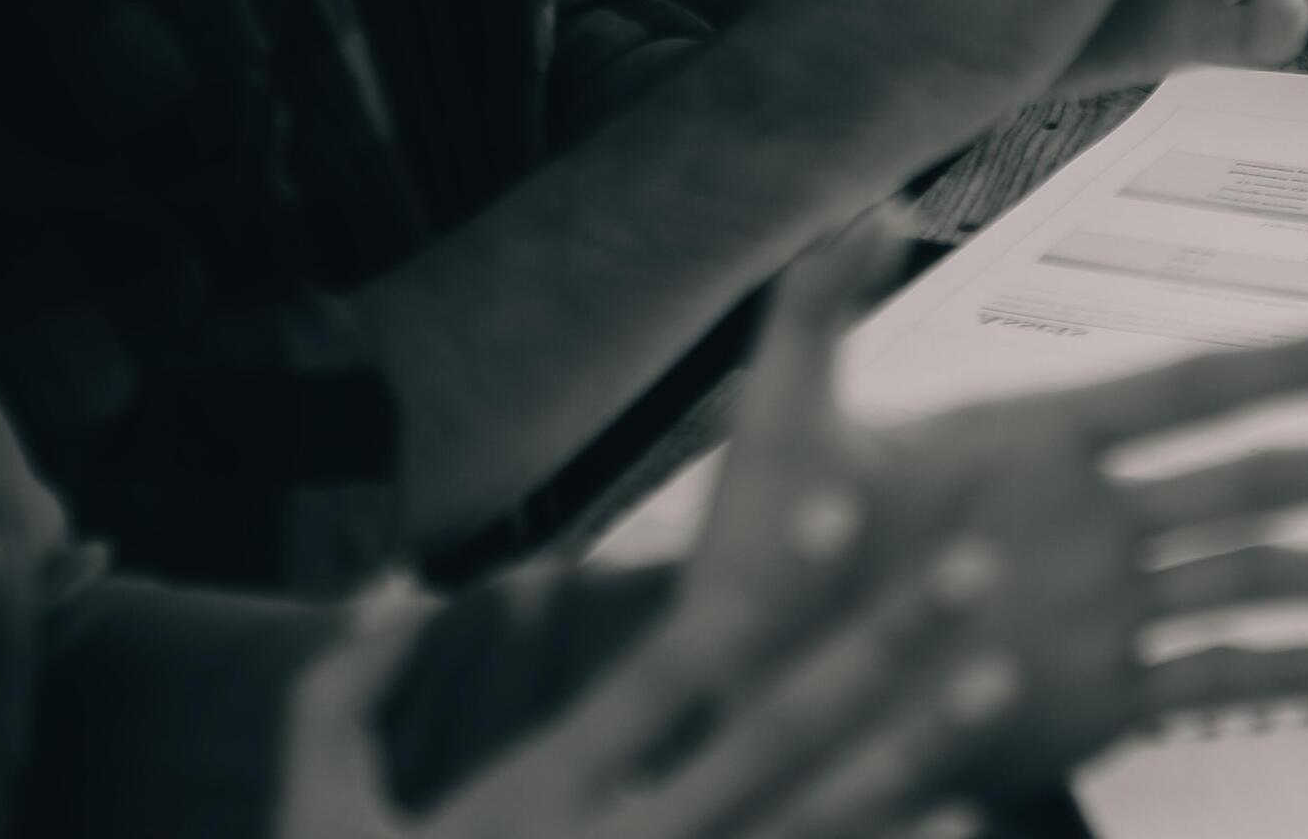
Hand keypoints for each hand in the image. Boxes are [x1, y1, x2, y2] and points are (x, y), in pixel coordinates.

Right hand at [281, 467, 1006, 838]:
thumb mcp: (309, 816)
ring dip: (916, 748)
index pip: (672, 666)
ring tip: (998, 677)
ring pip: (817, 819)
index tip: (836, 500)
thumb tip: (396, 581)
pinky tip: (967, 814)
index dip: (760, 585)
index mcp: (538, 794)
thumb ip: (344, 691)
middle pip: (779, 730)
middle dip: (882, 643)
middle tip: (978, 564)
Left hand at [749, 217, 1307, 790]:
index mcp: (1036, 439)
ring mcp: (1105, 606)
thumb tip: (863, 208)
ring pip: (1263, 576)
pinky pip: (1223, 677)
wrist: (742, 685)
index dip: (1295, 366)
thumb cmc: (763, 558)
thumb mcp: (781, 420)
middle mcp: (1093, 517)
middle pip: (1261, 478)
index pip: (1192, 387)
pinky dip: (1304, 672)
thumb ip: (819, 307)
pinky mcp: (1098, 694)